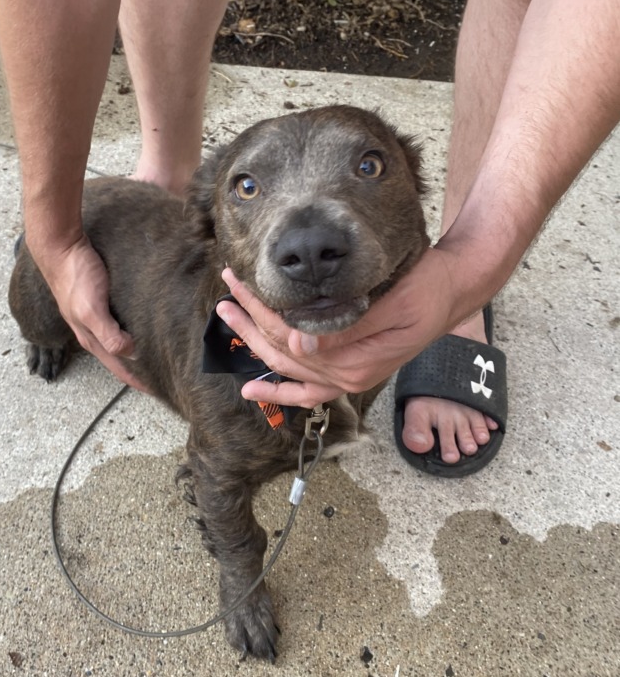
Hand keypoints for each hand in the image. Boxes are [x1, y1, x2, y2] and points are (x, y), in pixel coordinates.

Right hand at [30, 233, 150, 391]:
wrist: (62, 247)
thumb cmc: (76, 277)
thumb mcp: (92, 309)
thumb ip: (109, 334)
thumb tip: (131, 354)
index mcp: (91, 339)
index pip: (119, 369)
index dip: (138, 382)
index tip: (159, 392)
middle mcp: (94, 331)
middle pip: (120, 358)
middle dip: (139, 370)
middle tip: (165, 377)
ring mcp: (96, 316)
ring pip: (120, 340)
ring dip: (137, 350)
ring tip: (159, 355)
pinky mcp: (101, 300)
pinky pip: (121, 321)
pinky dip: (134, 329)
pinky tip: (145, 326)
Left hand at [217, 249, 461, 409]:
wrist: (452, 293)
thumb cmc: (426, 289)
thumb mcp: (393, 303)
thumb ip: (347, 328)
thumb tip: (299, 346)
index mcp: (356, 362)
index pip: (292, 337)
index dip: (261, 311)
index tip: (240, 284)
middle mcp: (348, 377)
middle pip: (283, 352)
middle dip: (250, 323)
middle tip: (226, 296)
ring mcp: (347, 379)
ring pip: (288, 366)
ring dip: (255, 342)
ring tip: (229, 315)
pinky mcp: (349, 372)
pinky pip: (309, 390)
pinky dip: (281, 392)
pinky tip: (254, 389)